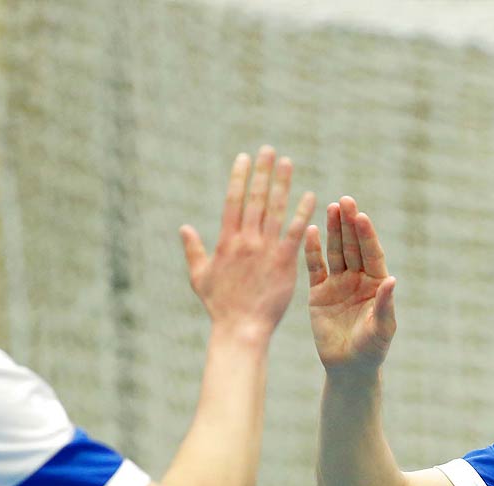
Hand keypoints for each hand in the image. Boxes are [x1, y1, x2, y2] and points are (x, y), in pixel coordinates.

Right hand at [180, 146, 314, 338]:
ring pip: (274, 210)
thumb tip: (183, 228)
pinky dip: (302, 213)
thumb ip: (193, 250)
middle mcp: (245, 240)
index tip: (245, 157)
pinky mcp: (284, 263)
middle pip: (255, 199)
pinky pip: (295, 233)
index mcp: (226, 241)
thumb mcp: (200, 276)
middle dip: (262, 172)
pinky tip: (310, 195)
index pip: (233, 200)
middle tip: (269, 149)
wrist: (240, 328)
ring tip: (288, 162)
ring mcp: (265, 250)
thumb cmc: (220, 306)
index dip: (239, 177)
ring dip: (282, 184)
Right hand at [306, 195, 397, 377]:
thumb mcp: (382, 328)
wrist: (349, 367)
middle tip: (345, 200)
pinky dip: (312, 250)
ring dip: (332, 230)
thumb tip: (392, 280)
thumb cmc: (372, 350)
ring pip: (335, 251)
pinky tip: (310, 231)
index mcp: (377, 284)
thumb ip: (386, 304)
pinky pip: (315, 267)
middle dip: (349, 224)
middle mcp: (358, 279)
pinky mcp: (319, 292)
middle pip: (353, 246)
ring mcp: (338, 283)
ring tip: (331, 207)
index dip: (367, 235)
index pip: (372, 254)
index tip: (362, 216)